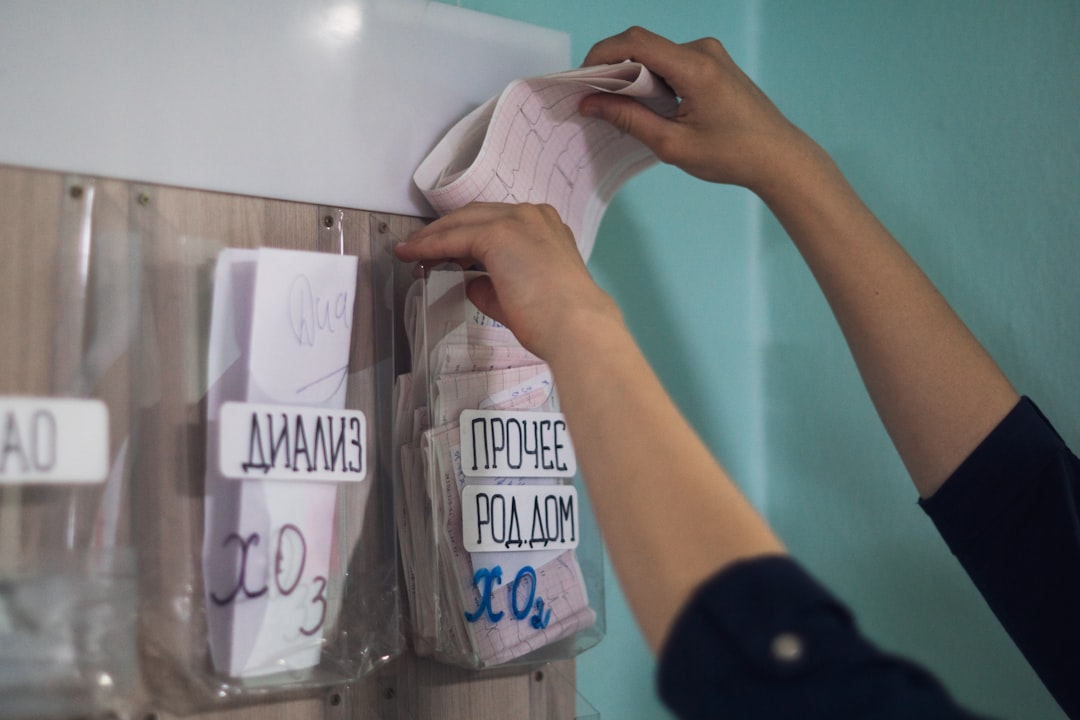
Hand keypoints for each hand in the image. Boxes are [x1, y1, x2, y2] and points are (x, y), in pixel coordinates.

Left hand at [394, 202, 621, 358]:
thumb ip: (493, 285)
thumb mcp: (522, 296)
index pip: (496, 224)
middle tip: (421, 250)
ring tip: (412, 252)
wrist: (575, 327)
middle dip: (445, 231)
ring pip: (462, 222)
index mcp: (546, 229)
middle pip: (476, 215)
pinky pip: (453, 237)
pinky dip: (430, 245)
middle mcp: (533, 216)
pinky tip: (414, 254)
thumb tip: (469, 283)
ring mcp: (517, 221)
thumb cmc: (558, 321)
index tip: (445, 252)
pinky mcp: (498, 233)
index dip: (466, 236)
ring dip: (434, 236)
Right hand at [580, 26, 811, 192]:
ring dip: (634, 78)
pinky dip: (653, 80)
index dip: (602, 55)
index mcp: (695, 67)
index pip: (635, 42)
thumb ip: (629, 120)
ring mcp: (710, 55)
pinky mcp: (713, 65)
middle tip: (595, 100)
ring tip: (621, 109)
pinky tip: (648, 108)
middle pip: (643, 46)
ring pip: (656, 56)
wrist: (779, 157)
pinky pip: (672, 63)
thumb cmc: (732, 154)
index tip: (582, 79)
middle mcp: (703, 51)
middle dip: (614, 70)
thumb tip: (592, 104)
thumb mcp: (673, 144)